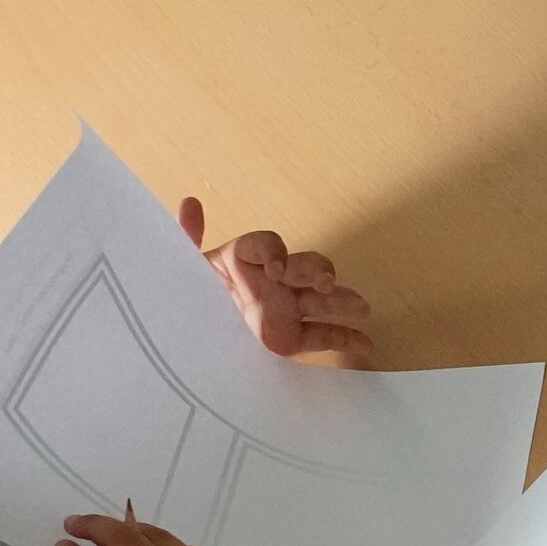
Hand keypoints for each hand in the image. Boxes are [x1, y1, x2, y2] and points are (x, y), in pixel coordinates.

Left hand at [181, 195, 371, 366]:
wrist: (186, 344)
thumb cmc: (184, 299)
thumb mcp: (181, 268)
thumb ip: (187, 240)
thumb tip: (191, 201)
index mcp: (242, 261)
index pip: (263, 246)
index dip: (274, 253)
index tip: (276, 270)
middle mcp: (269, 281)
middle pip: (301, 267)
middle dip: (317, 271)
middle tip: (327, 284)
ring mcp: (283, 309)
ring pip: (319, 299)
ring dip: (342, 299)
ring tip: (362, 307)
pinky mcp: (289, 339)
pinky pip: (320, 335)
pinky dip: (344, 338)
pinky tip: (365, 343)